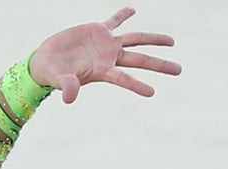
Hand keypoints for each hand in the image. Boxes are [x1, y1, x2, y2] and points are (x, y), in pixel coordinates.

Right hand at [29, 7, 179, 103]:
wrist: (47, 61)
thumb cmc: (54, 74)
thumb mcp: (60, 80)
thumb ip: (68, 86)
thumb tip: (70, 98)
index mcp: (103, 71)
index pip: (123, 78)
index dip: (136, 85)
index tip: (152, 92)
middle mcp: (110, 58)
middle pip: (140, 60)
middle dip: (160, 64)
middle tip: (179, 70)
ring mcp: (106, 43)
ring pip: (135, 40)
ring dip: (154, 39)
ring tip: (172, 41)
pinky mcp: (98, 30)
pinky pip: (115, 21)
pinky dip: (123, 15)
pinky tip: (133, 10)